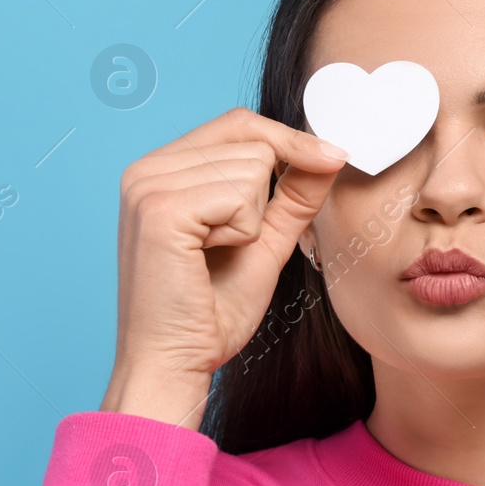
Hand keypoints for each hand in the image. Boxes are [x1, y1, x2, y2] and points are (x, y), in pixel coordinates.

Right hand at [100, 107, 348, 428]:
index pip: (240, 124)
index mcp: (163, 169)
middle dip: (267, 195)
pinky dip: (243, 232)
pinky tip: (208, 259)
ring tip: (214, 255)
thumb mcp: (265, 240)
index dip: (292, 139)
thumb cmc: (212, 310)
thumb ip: (294, 195)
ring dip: (253, 220)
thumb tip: (330, 153)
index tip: (337, 156)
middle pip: (253, 140)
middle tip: (233, 245)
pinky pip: (240, 196)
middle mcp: (147, 168)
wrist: (176, 361)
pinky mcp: (160, 209)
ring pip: (253, 167)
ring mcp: (148, 185)